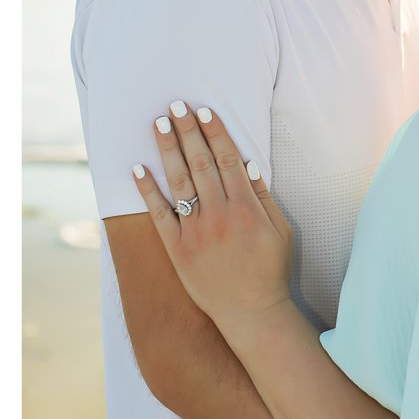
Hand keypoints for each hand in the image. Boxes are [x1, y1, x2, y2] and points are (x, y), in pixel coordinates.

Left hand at [131, 102, 292, 330]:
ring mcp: (196, 232)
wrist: (252, 312)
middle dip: (188, 131)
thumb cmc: (270, 270)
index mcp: (246, 208)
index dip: (215, 133)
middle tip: (176, 106)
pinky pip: (158, 215)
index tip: (205, 112)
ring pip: (179, 182)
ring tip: (158, 123)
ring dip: (167, 150)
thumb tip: (249, 164)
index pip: (228, 160)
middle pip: (200, 163)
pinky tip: (138, 169)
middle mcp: (219, 215)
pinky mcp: (177, 249)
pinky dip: (147, 191)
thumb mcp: (281, 231)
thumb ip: (264, 198)